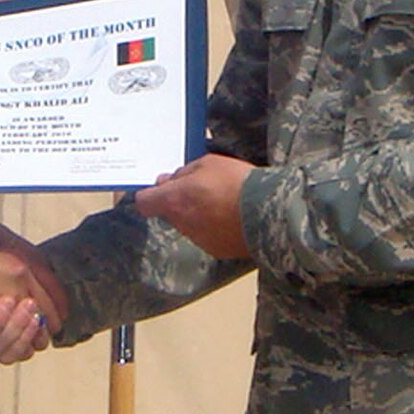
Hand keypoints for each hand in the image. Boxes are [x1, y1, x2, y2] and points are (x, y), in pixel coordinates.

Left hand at [135, 154, 254, 259]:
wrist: (268, 212)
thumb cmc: (237, 183)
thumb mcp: (208, 163)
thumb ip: (184, 173)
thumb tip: (171, 180)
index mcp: (174, 200)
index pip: (145, 203)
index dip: (150, 195)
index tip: (160, 188)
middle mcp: (182, 223)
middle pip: (169, 213)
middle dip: (179, 202)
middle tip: (200, 189)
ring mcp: (199, 239)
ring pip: (189, 225)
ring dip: (198, 215)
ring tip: (222, 202)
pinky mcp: (217, 250)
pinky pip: (208, 236)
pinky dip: (214, 228)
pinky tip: (232, 217)